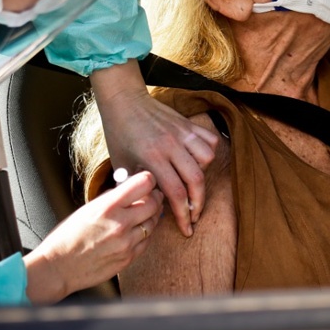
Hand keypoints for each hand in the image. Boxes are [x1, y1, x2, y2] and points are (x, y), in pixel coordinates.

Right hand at [23, 171, 163, 303]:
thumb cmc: (68, 236)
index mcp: (108, 207)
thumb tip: (127, 189)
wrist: (59, 267)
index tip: (148, 179)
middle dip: (155, 196)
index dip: (148, 179)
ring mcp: (127, 243)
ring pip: (153, 223)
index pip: (143, 184)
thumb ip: (110, 198)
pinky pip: (147, 241)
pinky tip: (138, 229)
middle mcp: (121, 224)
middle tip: (152, 194)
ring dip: (152, 215)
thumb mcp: (87, 208)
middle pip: (154, 203)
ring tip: (145, 211)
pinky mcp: (128, 258)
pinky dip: (145, 233)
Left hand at [90, 61, 219, 236]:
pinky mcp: (188, 124)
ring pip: (206, 159)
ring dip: (202, 175)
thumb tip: (148, 207)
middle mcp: (170, 145)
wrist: (124, 100)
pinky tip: (197, 161)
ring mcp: (182, 132)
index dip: (183, 215)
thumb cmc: (119, 133)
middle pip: (196, 180)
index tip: (186, 229)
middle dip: (198, 203)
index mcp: (152, 156)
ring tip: (191, 182)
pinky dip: (207, 153)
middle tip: (194, 215)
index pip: (175, 193)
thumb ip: (135, 185)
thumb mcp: (121, 163)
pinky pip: (210, 140)